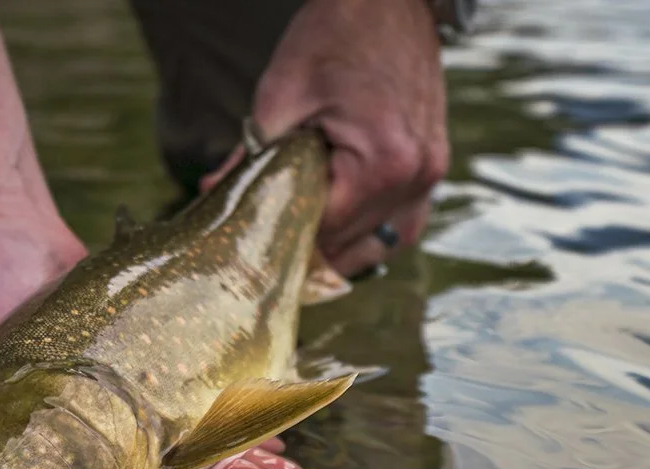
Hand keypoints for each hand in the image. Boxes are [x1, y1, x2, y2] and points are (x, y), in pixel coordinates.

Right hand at [0, 213, 302, 468]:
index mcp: (48, 451)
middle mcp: (88, 432)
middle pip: (167, 466)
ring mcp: (121, 395)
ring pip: (190, 431)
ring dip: (238, 445)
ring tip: (285, 463)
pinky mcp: (144, 358)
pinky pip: (195, 386)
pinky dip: (232, 397)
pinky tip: (272, 404)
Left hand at [202, 0, 449, 275]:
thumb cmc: (336, 36)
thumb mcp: (280, 95)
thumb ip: (251, 155)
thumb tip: (215, 194)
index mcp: (384, 161)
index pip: (325, 229)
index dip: (285, 238)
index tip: (254, 242)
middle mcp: (417, 175)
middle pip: (354, 243)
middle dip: (310, 247)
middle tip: (269, 251)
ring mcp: (432, 171)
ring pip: (385, 242)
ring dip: (345, 249)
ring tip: (304, 250)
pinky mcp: (434, 163)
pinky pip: (406, 220)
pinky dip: (375, 232)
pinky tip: (344, 233)